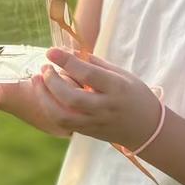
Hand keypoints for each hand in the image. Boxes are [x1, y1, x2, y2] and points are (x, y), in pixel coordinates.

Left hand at [31, 47, 161, 147]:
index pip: (88, 74)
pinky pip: (62, 123)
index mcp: (117, 88)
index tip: (51, 51)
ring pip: (62, 116)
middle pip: (71, 98)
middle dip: (52, 81)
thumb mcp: (121, 74)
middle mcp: (105, 108)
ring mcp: (95, 123)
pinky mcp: (87, 133)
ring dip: (44, 97)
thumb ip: (95, 63)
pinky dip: (49, 108)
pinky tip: (44, 95)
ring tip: (37, 80)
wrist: (147, 128)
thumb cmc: (134, 94)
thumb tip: (70, 52)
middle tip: (44, 67)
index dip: (67, 61)